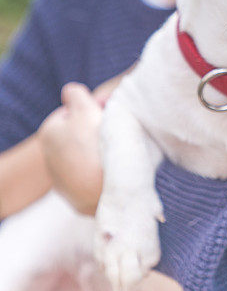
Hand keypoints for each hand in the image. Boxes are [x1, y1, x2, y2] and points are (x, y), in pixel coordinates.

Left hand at [39, 83, 103, 215]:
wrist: (108, 186)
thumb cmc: (95, 142)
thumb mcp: (86, 107)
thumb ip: (75, 93)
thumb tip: (69, 91)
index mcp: (48, 133)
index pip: (70, 113)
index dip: (90, 110)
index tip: (105, 113)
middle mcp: (49, 158)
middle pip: (75, 136)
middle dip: (92, 131)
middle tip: (113, 129)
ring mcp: (62, 181)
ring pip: (82, 159)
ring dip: (95, 153)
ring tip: (114, 152)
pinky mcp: (75, 199)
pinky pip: (89, 180)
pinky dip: (98, 174)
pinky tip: (112, 171)